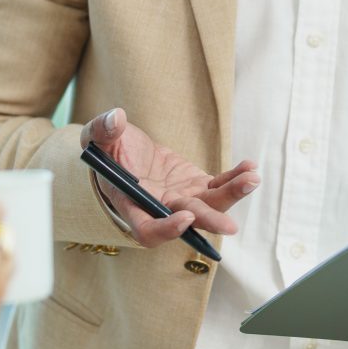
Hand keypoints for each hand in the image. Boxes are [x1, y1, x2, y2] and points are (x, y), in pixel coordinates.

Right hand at [82, 108, 259, 248]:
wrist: (125, 152)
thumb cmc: (106, 150)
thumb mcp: (96, 137)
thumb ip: (102, 130)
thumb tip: (116, 119)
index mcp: (131, 203)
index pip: (147, 229)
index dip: (165, 229)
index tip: (184, 216)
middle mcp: (160, 207)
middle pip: (187, 220)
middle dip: (209, 221)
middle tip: (231, 226)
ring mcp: (182, 197)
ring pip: (210, 204)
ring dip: (232, 195)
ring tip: (251, 179)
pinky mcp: (196, 185)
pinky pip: (219, 185)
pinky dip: (234, 178)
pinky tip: (250, 167)